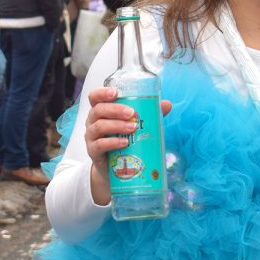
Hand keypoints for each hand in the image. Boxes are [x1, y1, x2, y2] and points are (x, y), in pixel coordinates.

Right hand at [84, 86, 171, 205]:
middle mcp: (93, 121)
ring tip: (132, 128)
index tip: (115, 93)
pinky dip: (112, 143)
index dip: (102, 93)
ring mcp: (91, 136)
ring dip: (116, 125)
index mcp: (101, 111)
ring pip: (99, 126)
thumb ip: (149, 114)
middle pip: (98, 110)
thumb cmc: (124, 139)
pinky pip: (99, 145)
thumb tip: (167, 104)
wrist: (117, 166)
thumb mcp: (134, 124)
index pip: (94, 97)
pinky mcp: (93, 152)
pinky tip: (124, 143)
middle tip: (132, 113)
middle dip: (115, 110)